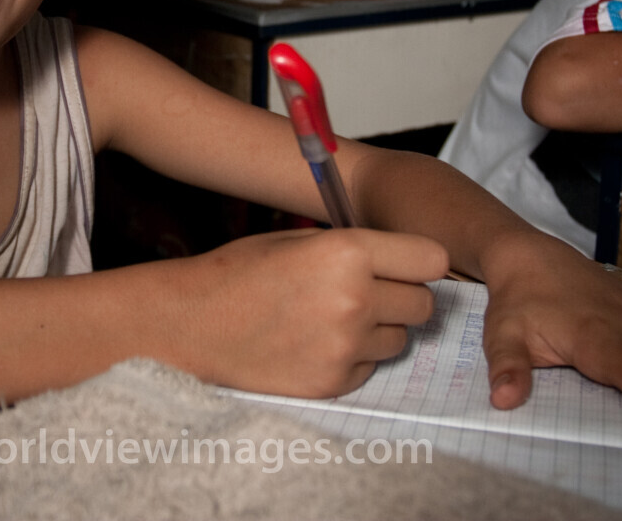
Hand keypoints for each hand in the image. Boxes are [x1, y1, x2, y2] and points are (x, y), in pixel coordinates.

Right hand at [180, 229, 448, 396]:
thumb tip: (403, 261)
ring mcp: (345, 346)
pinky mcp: (333, 382)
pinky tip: (314, 344)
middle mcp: (355, 299)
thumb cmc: (240, 272)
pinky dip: (353, 358)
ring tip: (332, 319)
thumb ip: (355, 248)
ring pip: (400, 339)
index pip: (431, 259)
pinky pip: (371, 368)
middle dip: (402, 297)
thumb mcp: (300, 239)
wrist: (190, 324)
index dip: (419, 262)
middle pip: (423, 303)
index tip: (405, 265)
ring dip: (379, 330)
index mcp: (347, 252)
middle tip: (368, 293)